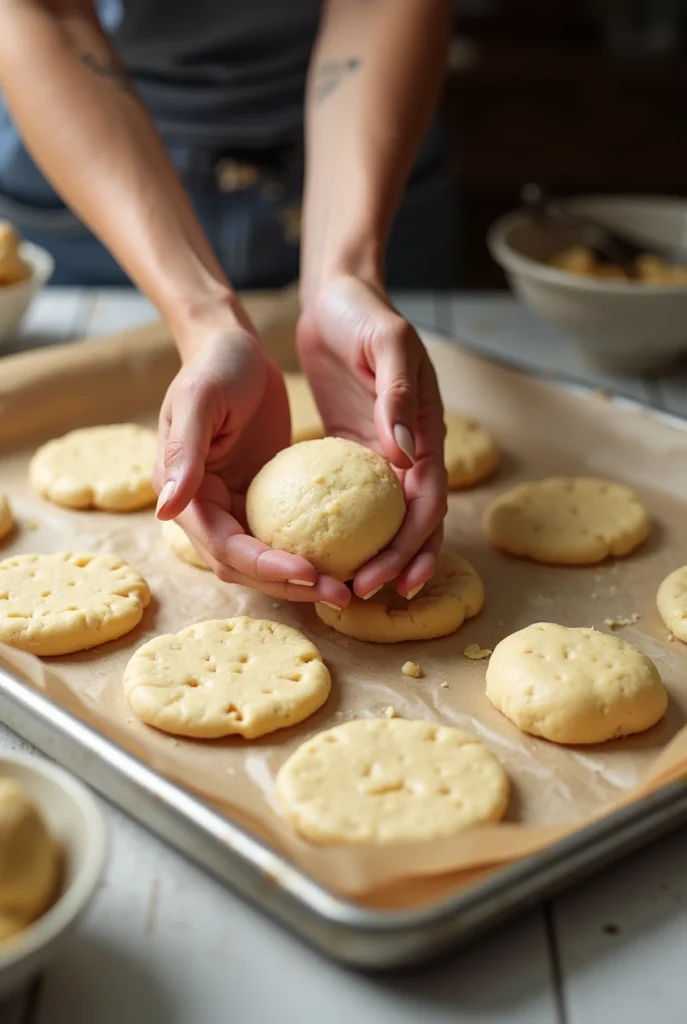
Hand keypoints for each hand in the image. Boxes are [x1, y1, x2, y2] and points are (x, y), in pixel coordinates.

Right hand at [154, 322, 350, 605]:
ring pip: (266, 559)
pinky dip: (310, 549)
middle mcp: (205, 509)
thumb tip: (165, 511)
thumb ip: (184, 453)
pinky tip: (346, 555)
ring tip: (346, 586)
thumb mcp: (198, 401)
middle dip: (288, 585)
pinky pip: (285, 534)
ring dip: (302, 578)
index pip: (224, 547)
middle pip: (245, 566)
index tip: (308, 572)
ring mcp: (234, 506)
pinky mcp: (261, 498)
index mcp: (184, 494)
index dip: (264, 566)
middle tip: (338, 592)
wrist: (234, 346)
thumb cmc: (215, 365)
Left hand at [297, 275, 446, 598]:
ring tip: (348, 592)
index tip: (386, 577)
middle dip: (397, 565)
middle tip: (362, 596)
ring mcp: (384, 456)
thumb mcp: (388, 342)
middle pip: (415, 524)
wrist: (339, 296)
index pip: (428, 502)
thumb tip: (405, 450)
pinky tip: (323, 553)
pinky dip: (349, 532)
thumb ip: (397, 393)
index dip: (413, 544)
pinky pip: (355, 502)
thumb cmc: (366, 313)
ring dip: (377, 558)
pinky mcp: (354, 453)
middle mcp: (411, 452)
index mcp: (427, 432)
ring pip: (388, 521)